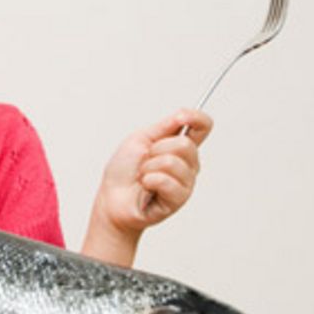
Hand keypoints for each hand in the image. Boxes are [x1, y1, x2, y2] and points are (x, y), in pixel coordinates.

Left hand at [82, 109, 212, 266]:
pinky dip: (149, 181)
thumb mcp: (140, 139)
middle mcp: (188, 164)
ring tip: (143, 176)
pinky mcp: (178, 199)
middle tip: (145, 161)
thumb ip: (165, 126)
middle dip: (156, 150)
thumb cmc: (123, 171)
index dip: (197, 118)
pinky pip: (167, 181)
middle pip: (185, 144)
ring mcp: (185, 182)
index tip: (181, 116)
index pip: (202, 127)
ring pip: (173, 162)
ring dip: (149, 167)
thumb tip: (185, 114)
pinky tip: (146, 187)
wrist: (111, 198)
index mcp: (179, 147)